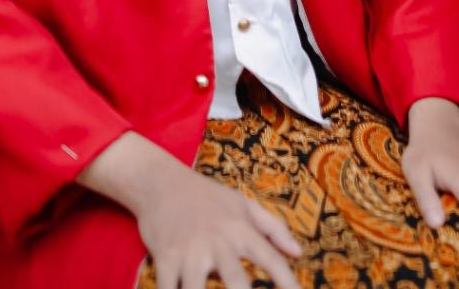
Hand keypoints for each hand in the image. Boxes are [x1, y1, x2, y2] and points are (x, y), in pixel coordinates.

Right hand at [136, 155, 301, 288]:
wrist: (160, 180)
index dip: (287, 282)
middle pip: (236, 282)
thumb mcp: (243, 204)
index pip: (270, 259)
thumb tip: (298, 252)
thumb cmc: (207, 196)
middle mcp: (217, 241)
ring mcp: (189, 251)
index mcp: (240, 229)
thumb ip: (273, 228)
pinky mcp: (165, 258)